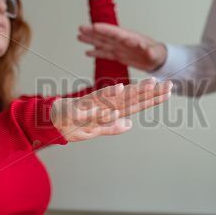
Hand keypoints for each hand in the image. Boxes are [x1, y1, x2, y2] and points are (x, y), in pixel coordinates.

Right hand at [51, 78, 172, 141]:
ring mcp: (90, 106)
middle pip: (130, 98)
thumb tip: (129, 124)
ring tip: (149, 85)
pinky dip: (103, 98)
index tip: (169, 92)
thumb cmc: (70, 125)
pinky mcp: (76, 108)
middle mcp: (102, 105)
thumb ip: (111, 127)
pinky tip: (116, 93)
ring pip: (115, 97)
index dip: (152, 99)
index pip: (135, 104)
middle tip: (169, 84)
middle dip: (149, 92)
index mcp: (108, 111)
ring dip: (132, 91)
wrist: (46, 122)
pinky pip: (91, 104)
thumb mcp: (93, 130)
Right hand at [78, 23, 166, 71]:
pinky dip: (96, 52)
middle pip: (105, 35)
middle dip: (93, 32)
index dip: (105, 29)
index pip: (115, 32)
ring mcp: (120, 48)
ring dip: (91, 40)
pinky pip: (105, 53)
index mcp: (130, 38)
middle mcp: (122, 41)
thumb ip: (150, 51)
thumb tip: (147, 48)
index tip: (94, 26)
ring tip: (79, 36)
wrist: (158, 60)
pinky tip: (87, 52)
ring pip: (103, 43)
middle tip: (80, 28)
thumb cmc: (158, 54)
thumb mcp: (155, 53)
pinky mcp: (119, 55)